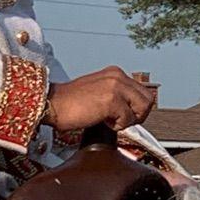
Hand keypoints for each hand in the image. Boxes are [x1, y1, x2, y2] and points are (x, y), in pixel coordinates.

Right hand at [43, 67, 158, 134]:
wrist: (51, 104)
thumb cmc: (70, 103)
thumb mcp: (98, 92)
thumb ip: (116, 96)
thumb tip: (133, 111)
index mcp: (115, 73)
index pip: (142, 92)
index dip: (136, 108)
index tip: (121, 116)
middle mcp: (118, 76)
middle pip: (148, 99)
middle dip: (137, 115)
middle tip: (119, 121)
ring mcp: (115, 87)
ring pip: (143, 108)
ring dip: (129, 120)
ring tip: (110, 120)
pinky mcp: (111, 100)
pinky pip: (128, 119)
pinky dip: (117, 126)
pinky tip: (101, 121)